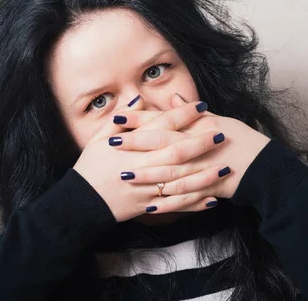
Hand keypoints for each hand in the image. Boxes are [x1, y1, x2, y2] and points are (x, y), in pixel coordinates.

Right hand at [72, 97, 225, 221]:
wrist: (82, 202)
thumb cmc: (90, 167)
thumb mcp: (98, 139)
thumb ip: (120, 120)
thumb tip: (139, 100)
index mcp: (129, 148)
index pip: (161, 126)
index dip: (182, 115)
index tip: (200, 105)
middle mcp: (141, 167)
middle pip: (176, 152)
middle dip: (201, 142)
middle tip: (221, 133)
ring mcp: (146, 189)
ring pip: (181, 181)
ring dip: (205, 174)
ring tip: (226, 167)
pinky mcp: (148, 207)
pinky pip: (175, 205)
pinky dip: (195, 203)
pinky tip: (212, 199)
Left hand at [112, 94, 270, 211]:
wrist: (265, 168)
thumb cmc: (241, 141)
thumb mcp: (220, 121)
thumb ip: (194, 114)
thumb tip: (174, 99)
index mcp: (198, 129)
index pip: (164, 121)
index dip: (140, 120)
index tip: (118, 117)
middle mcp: (199, 149)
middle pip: (162, 145)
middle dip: (136, 144)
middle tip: (112, 144)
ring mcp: (203, 171)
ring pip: (171, 173)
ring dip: (147, 175)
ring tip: (125, 176)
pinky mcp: (209, 191)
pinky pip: (185, 200)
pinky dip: (168, 204)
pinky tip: (150, 208)